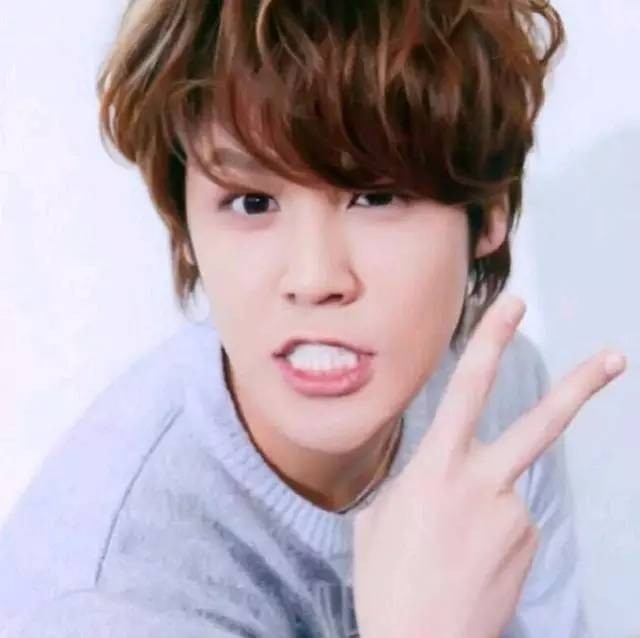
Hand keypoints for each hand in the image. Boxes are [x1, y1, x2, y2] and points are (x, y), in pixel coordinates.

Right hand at [352, 292, 625, 637]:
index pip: (468, 388)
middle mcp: (483, 485)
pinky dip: (491, 534)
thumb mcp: (379, 515)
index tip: (512, 307)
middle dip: (580, 386)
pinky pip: (512, 522)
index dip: (490, 341)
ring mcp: (514, 517)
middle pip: (540, 425)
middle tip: (615, 357)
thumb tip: (437, 473)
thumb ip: (412, 480)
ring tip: (450, 552)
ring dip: (482, 508)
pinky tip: (469, 563)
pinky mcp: (529, 545)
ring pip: (506, 488)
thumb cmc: (387, 580)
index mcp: (436, 468)